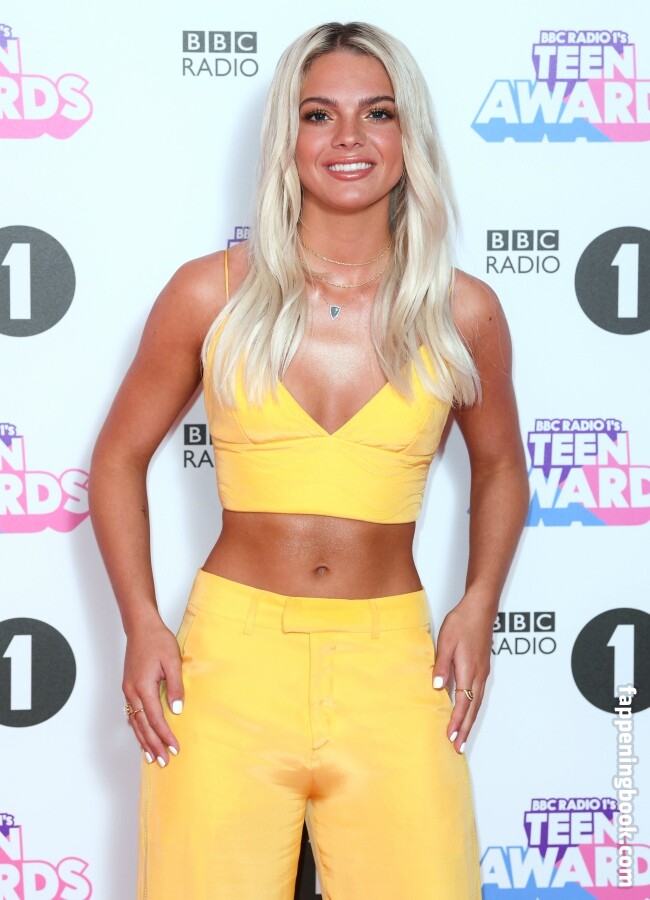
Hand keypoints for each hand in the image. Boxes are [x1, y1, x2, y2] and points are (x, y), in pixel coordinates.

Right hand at [122, 618, 183, 766]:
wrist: (141, 627)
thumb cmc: (157, 641)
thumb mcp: (173, 661)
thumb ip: (175, 686)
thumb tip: (177, 710)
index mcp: (143, 687)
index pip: (156, 719)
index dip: (165, 736)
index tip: (174, 748)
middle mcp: (132, 692)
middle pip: (142, 726)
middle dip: (153, 745)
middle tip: (163, 762)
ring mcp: (128, 690)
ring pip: (134, 722)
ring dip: (143, 740)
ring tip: (151, 757)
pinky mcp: (129, 687)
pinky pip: (131, 714)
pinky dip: (137, 728)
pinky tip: (142, 736)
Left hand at [431, 593, 494, 753]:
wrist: (480, 609)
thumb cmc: (462, 622)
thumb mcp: (446, 642)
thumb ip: (442, 666)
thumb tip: (437, 688)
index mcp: (468, 670)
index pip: (462, 703)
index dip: (456, 721)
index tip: (450, 737)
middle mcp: (478, 675)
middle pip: (472, 709)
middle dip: (465, 729)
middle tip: (458, 748)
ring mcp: (483, 672)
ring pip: (477, 703)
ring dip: (470, 721)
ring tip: (463, 737)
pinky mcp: (483, 668)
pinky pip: (479, 694)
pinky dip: (474, 709)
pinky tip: (469, 713)